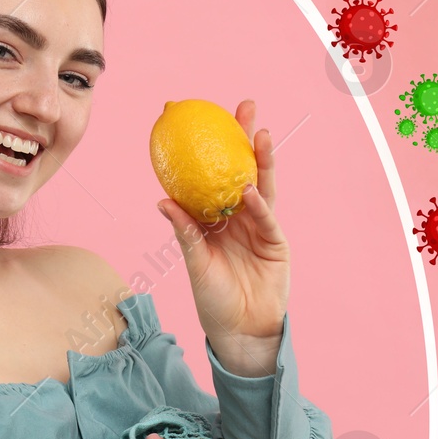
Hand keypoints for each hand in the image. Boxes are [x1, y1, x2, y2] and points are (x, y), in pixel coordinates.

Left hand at [156, 99, 290, 367]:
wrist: (241, 332)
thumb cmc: (213, 301)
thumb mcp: (195, 263)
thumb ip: (185, 232)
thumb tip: (162, 199)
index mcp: (215, 217)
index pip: (211, 175)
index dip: (209, 147)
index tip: (199, 118)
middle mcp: (239, 216)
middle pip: (243, 169)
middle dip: (245, 138)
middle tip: (244, 106)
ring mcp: (260, 227)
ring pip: (262, 186)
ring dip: (261, 160)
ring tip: (259, 134)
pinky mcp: (275, 243)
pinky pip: (265, 219)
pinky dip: (258, 205)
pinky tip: (252, 189)